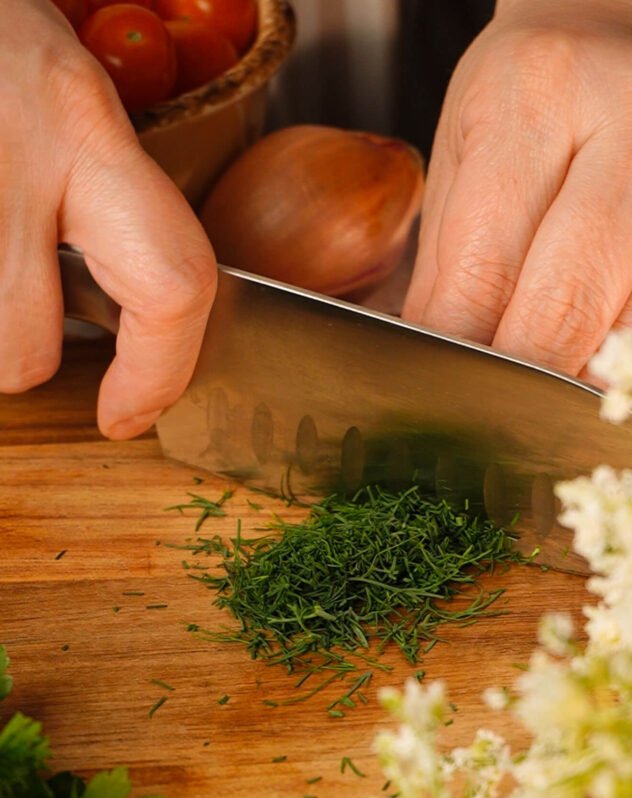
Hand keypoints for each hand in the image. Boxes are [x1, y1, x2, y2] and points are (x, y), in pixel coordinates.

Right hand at [0, 0, 215, 438]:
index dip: (158, 377)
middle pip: (22, 347)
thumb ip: (99, 196)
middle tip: (24, 308)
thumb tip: (118, 316)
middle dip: (19, 354)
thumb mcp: (60, 93)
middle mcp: (16, 153)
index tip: (130, 414)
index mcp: (80, 125)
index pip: (172, 288)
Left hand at [404, 0, 631, 378]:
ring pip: (625, 328)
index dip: (459, 355)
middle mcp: (626, 133)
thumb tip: (435, 367)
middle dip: (519, 379)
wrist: (612, 33)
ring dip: (574, 376)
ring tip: (534, 395)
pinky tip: (585, 364)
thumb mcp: (463, 154)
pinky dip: (614, 355)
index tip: (438, 400)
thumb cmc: (527, 95)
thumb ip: (450, 267)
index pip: (485, 267)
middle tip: (486, 420)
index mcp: (536, 99)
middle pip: (566, 306)